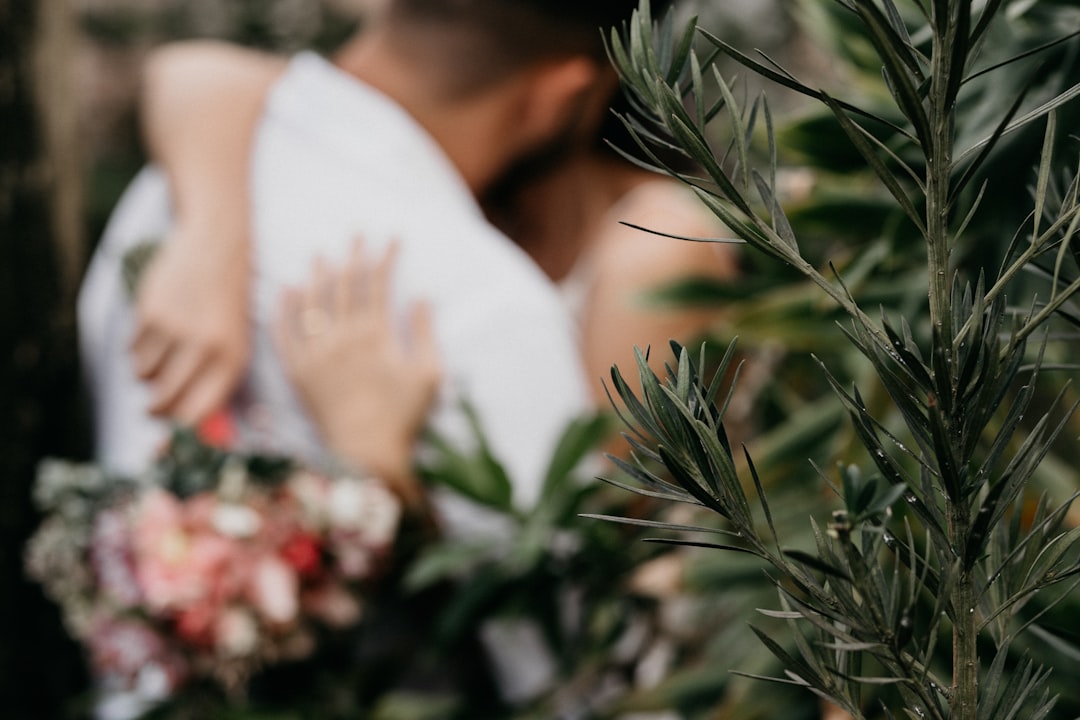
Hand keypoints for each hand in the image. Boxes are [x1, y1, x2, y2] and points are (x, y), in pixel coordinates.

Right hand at [130, 223, 250, 423]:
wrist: (216, 249)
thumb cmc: (227, 307)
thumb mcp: (235, 343)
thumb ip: (214, 381)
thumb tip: (188, 426)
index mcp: (232, 361)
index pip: (197, 414)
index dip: (180, 428)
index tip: (172, 429)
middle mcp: (205, 349)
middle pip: (164, 402)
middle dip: (155, 411)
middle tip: (152, 409)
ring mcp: (176, 331)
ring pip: (143, 378)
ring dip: (147, 375)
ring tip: (163, 356)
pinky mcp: (150, 314)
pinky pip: (131, 352)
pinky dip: (138, 350)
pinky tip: (156, 333)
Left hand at [273, 239, 440, 508]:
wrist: (366, 455)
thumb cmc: (403, 417)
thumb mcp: (429, 373)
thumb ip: (426, 332)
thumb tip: (423, 298)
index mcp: (375, 336)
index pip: (377, 284)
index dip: (384, 257)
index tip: (391, 239)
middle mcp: (341, 338)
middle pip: (344, 285)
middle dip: (352, 256)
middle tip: (356, 235)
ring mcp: (315, 355)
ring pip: (312, 302)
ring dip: (318, 274)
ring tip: (321, 254)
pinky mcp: (297, 373)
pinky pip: (285, 333)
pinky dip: (285, 308)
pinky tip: (287, 289)